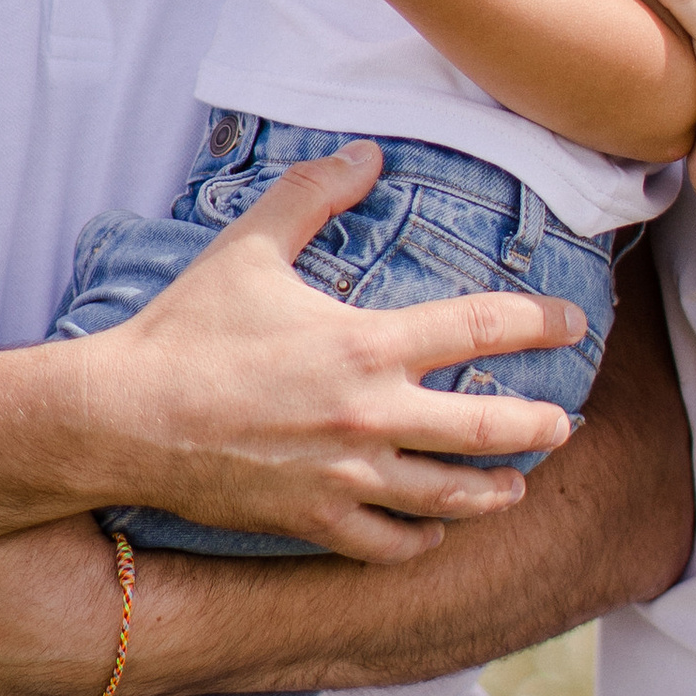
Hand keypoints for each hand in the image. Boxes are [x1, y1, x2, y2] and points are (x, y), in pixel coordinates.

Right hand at [67, 137, 584, 558]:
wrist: (123, 419)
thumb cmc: (185, 330)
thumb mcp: (249, 247)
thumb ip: (313, 195)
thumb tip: (365, 152)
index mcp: (366, 344)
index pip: (481, 328)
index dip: (540, 321)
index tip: (572, 321)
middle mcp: (371, 416)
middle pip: (489, 427)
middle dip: (539, 425)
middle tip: (562, 422)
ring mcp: (347, 476)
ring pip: (450, 496)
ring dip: (495, 489)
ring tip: (516, 485)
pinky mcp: (315, 520)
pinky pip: (390, 543)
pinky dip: (422, 538)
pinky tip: (435, 528)